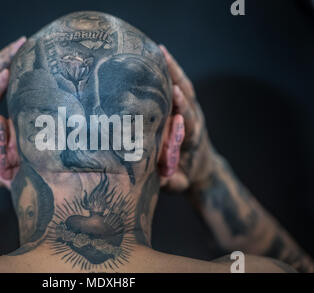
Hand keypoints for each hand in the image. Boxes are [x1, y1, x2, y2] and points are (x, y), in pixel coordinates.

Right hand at [159, 45, 215, 191]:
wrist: (203, 170)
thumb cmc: (186, 177)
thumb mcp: (178, 184)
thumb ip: (169, 182)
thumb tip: (155, 177)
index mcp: (192, 138)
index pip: (187, 119)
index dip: (181, 106)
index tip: (174, 92)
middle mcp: (194, 120)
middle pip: (187, 95)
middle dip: (175, 76)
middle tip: (161, 58)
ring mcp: (192, 111)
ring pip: (184, 87)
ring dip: (173, 69)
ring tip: (158, 50)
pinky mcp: (186, 108)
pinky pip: (180, 87)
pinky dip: (171, 72)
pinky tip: (159, 57)